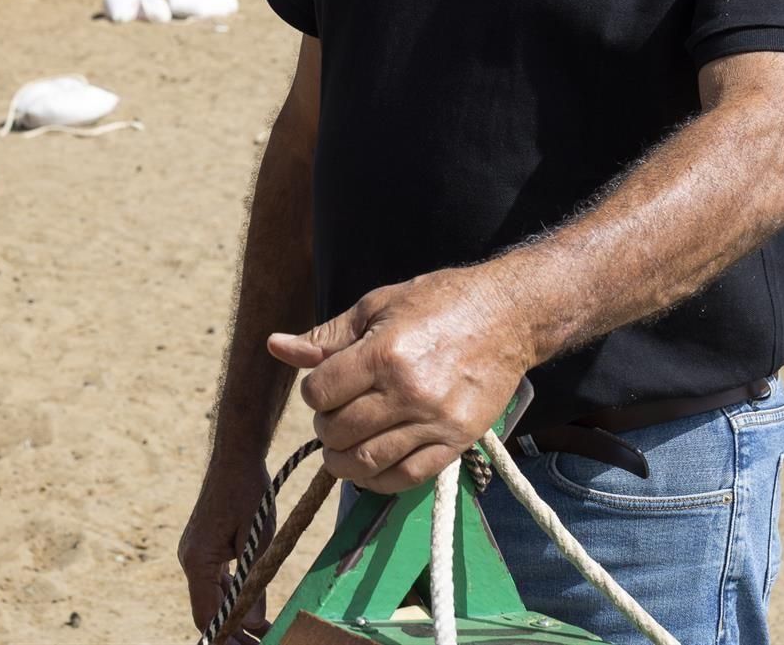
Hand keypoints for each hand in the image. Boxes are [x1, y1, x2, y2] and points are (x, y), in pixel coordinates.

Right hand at [180, 454, 273, 641]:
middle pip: (209, 610)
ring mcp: (196, 555)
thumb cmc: (247, 492)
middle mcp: (190, 561)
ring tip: (261, 635)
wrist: (235, 458)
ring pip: (213, 598)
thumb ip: (252, 583)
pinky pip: (216, 582)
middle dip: (233, 632)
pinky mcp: (205, 549)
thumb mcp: (256, 540)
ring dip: (234, 617)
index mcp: (197, 561)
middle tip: (261, 644)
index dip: (226, 638)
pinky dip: (232, 597)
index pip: (207, 615)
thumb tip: (253, 624)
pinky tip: (253, 609)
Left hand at [268, 266, 533, 492]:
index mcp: (384, 353)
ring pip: (366, 462)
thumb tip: (276, 346)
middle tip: (334, 414)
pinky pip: (406, 477)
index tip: (325, 385)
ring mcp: (435, 422)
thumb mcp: (378, 305)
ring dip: (342, 460)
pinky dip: (377, 480)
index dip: (313, 392)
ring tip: (344, 445)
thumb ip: (327, 335)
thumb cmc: (440, 302)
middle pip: (339, 431)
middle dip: (326, 426)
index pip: (320, 393)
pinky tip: (369, 467)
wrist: (508, 315)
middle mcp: (408, 392)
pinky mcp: (457, 442)